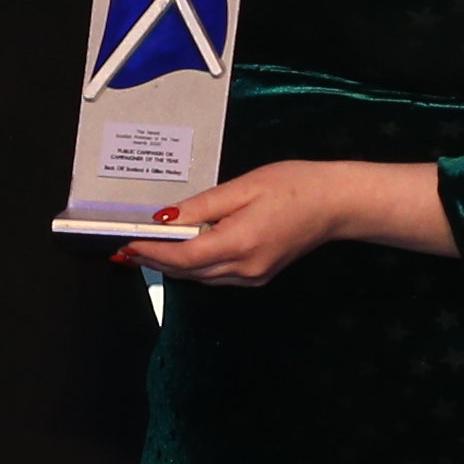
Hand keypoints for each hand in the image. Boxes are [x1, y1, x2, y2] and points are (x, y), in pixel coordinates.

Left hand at [115, 160, 437, 288]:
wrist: (336, 204)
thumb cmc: (294, 185)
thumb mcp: (244, 186)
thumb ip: (202, 205)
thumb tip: (164, 218)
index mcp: (239, 243)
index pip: (183, 257)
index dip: (151, 251)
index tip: (127, 243)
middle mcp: (244, 268)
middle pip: (187, 272)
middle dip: (155, 260)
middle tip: (127, 247)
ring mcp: (252, 277)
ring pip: (200, 277)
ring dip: (172, 266)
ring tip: (146, 249)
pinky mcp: (258, 276)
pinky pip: (216, 276)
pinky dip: (194, 266)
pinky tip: (183, 252)